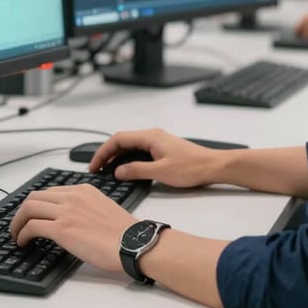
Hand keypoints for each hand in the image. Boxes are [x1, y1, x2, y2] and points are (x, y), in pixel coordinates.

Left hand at [9, 184, 134, 273]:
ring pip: (29, 208)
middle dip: (22, 212)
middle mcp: (72, 197)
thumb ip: (85, 207)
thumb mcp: (103, 208)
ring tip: (16, 235)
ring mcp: (66, 211)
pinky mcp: (62, 229)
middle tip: (19, 225)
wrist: (132, 242)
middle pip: (34, 197)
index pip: (50, 192)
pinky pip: (32, 227)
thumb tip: (72, 220)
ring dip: (17, 223)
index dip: (36, 204)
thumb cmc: (123, 233)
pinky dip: (22, 234)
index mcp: (83, 190)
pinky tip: (23, 242)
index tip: (32, 215)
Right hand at [88, 128, 223, 186]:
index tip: (94, 165)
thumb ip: (137, 171)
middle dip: (107, 154)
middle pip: (122, 141)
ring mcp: (158, 142)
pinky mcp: (163, 149)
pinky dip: (128, 159)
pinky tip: (126, 170)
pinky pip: (139, 151)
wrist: (213, 166)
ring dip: (117, 157)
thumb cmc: (192, 167)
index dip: (103, 152)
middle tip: (96, 169)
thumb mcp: (161, 172)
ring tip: (106, 171)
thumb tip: (118, 171)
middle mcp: (153, 136)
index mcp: (150, 137)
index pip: (118, 140)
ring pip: (130, 146)